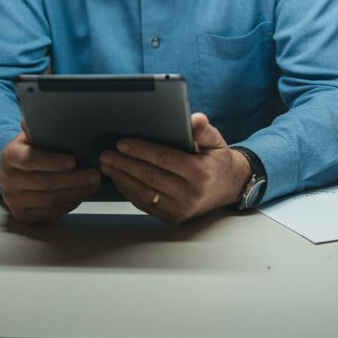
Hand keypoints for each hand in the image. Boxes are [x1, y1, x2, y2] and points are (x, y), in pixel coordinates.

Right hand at [0, 130, 100, 223]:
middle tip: (95, 175)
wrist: (15, 170)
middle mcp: (7, 179)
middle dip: (74, 179)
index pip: (30, 159)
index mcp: (9, 155)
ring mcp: (12, 199)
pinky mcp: (21, 214)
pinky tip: (80, 195)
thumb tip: (56, 108)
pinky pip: (48, 213)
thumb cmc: (32, 149)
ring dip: (75, 192)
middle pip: (44, 182)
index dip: (52, 161)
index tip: (73, 161)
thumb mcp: (32, 135)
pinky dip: (68, 204)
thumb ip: (40, 125)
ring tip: (93, 185)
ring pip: (49, 200)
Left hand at [100, 113, 251, 223]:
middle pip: (150, 177)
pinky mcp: (174, 218)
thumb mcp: (216, 140)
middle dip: (124, 164)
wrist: (231, 187)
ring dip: (122, 178)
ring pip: (144, 193)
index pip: (164, 159)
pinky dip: (129, 192)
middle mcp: (191, 194)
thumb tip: (193, 119)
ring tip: (108, 165)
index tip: (122, 142)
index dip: (141, 150)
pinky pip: (146, 205)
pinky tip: (119, 179)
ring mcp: (182, 209)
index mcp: (200, 172)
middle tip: (106, 153)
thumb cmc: (218, 160)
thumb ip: (203, 129)